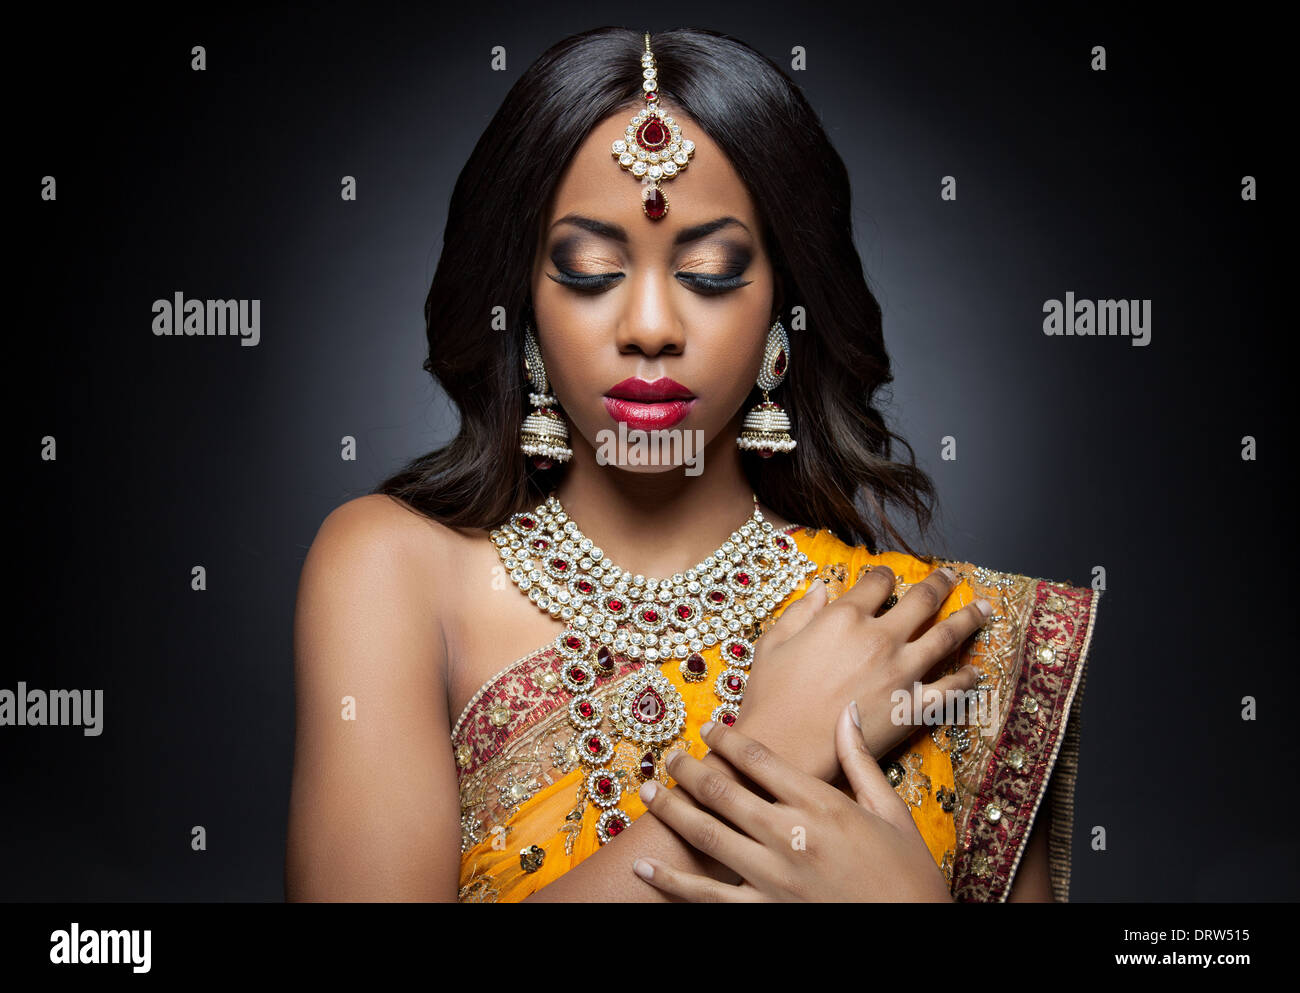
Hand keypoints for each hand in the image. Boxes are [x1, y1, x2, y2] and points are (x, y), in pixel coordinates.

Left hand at [631, 703, 952, 900]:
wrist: (912, 934)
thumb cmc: (907, 875)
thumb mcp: (891, 812)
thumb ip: (860, 761)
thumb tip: (848, 713)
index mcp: (822, 805)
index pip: (760, 760)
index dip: (728, 739)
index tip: (710, 726)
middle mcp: (790, 835)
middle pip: (724, 791)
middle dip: (690, 769)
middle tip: (669, 755)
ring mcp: (772, 877)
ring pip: (707, 835)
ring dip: (672, 810)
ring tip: (648, 791)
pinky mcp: (764, 912)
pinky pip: (707, 896)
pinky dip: (672, 883)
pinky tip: (645, 868)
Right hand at [733, 564, 989, 783]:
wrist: (786, 748)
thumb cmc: (770, 697)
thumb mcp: (773, 643)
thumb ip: (800, 611)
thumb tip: (821, 588)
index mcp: (844, 617)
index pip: (877, 583)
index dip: (886, 575)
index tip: (891, 576)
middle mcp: (880, 637)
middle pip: (921, 600)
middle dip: (939, 584)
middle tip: (951, 577)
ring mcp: (902, 671)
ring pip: (947, 635)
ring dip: (969, 618)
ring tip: (984, 608)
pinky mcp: (913, 707)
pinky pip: (951, 688)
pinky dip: (967, 678)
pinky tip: (976, 672)